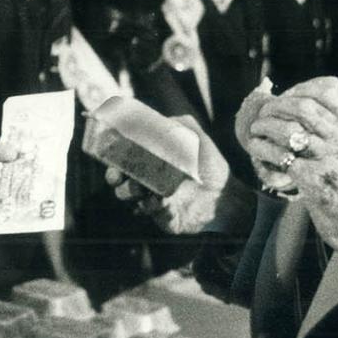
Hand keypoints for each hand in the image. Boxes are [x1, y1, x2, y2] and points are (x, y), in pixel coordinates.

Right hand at [108, 114, 236, 234]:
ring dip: (131, 191)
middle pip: (119, 181)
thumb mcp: (197, 138)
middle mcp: (148, 182)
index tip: (111, 155)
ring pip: (130, 198)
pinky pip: (152, 213)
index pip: (124, 160)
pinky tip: (164, 203)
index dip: (113, 159)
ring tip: (143, 189)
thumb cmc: (210, 165)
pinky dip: (153, 206)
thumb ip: (180, 125)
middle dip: (114, 177)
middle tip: (118, 176)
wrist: (226, 193)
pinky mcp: (164, 218)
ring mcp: (154, 201)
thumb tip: (161, 119)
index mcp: (151, 163)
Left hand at [244, 77, 337, 273]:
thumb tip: (306, 110)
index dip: (301, 89)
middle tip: (264, 112)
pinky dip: (263, 151)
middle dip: (277, 106)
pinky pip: (280, 157)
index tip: (286, 97)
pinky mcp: (314, 181)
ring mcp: (331, 160)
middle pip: (305, 107)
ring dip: (264, 127)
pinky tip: (258, 152)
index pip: (330, 90)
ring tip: (255, 130)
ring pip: (289, 130)